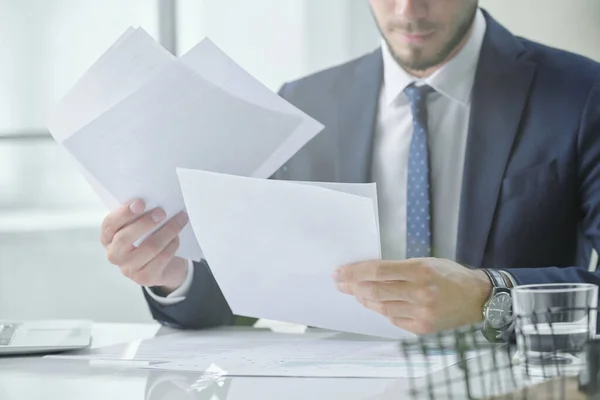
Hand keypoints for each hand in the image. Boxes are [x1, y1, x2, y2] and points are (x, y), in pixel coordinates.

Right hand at [101, 199, 189, 293]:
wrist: (165, 266)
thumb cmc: (149, 239)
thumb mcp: (140, 226)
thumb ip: (139, 215)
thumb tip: (153, 198)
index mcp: (108, 238)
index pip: (109, 225)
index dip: (123, 213)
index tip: (141, 202)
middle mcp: (114, 255)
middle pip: (125, 238)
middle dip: (145, 222)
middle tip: (162, 212)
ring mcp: (128, 269)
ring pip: (149, 247)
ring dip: (167, 231)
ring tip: (180, 219)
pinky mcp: (145, 278)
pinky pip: (162, 258)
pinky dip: (172, 244)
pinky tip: (177, 237)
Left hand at [333, 258, 491, 334]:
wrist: (477, 299)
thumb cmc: (450, 275)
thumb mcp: (426, 262)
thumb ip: (399, 268)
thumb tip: (369, 273)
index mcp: (420, 271)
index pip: (378, 271)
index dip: (355, 272)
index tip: (340, 272)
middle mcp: (420, 293)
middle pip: (375, 290)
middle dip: (353, 286)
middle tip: (340, 283)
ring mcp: (421, 313)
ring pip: (382, 307)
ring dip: (365, 299)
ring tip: (356, 293)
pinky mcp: (422, 328)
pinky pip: (394, 319)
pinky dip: (383, 310)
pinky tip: (377, 304)